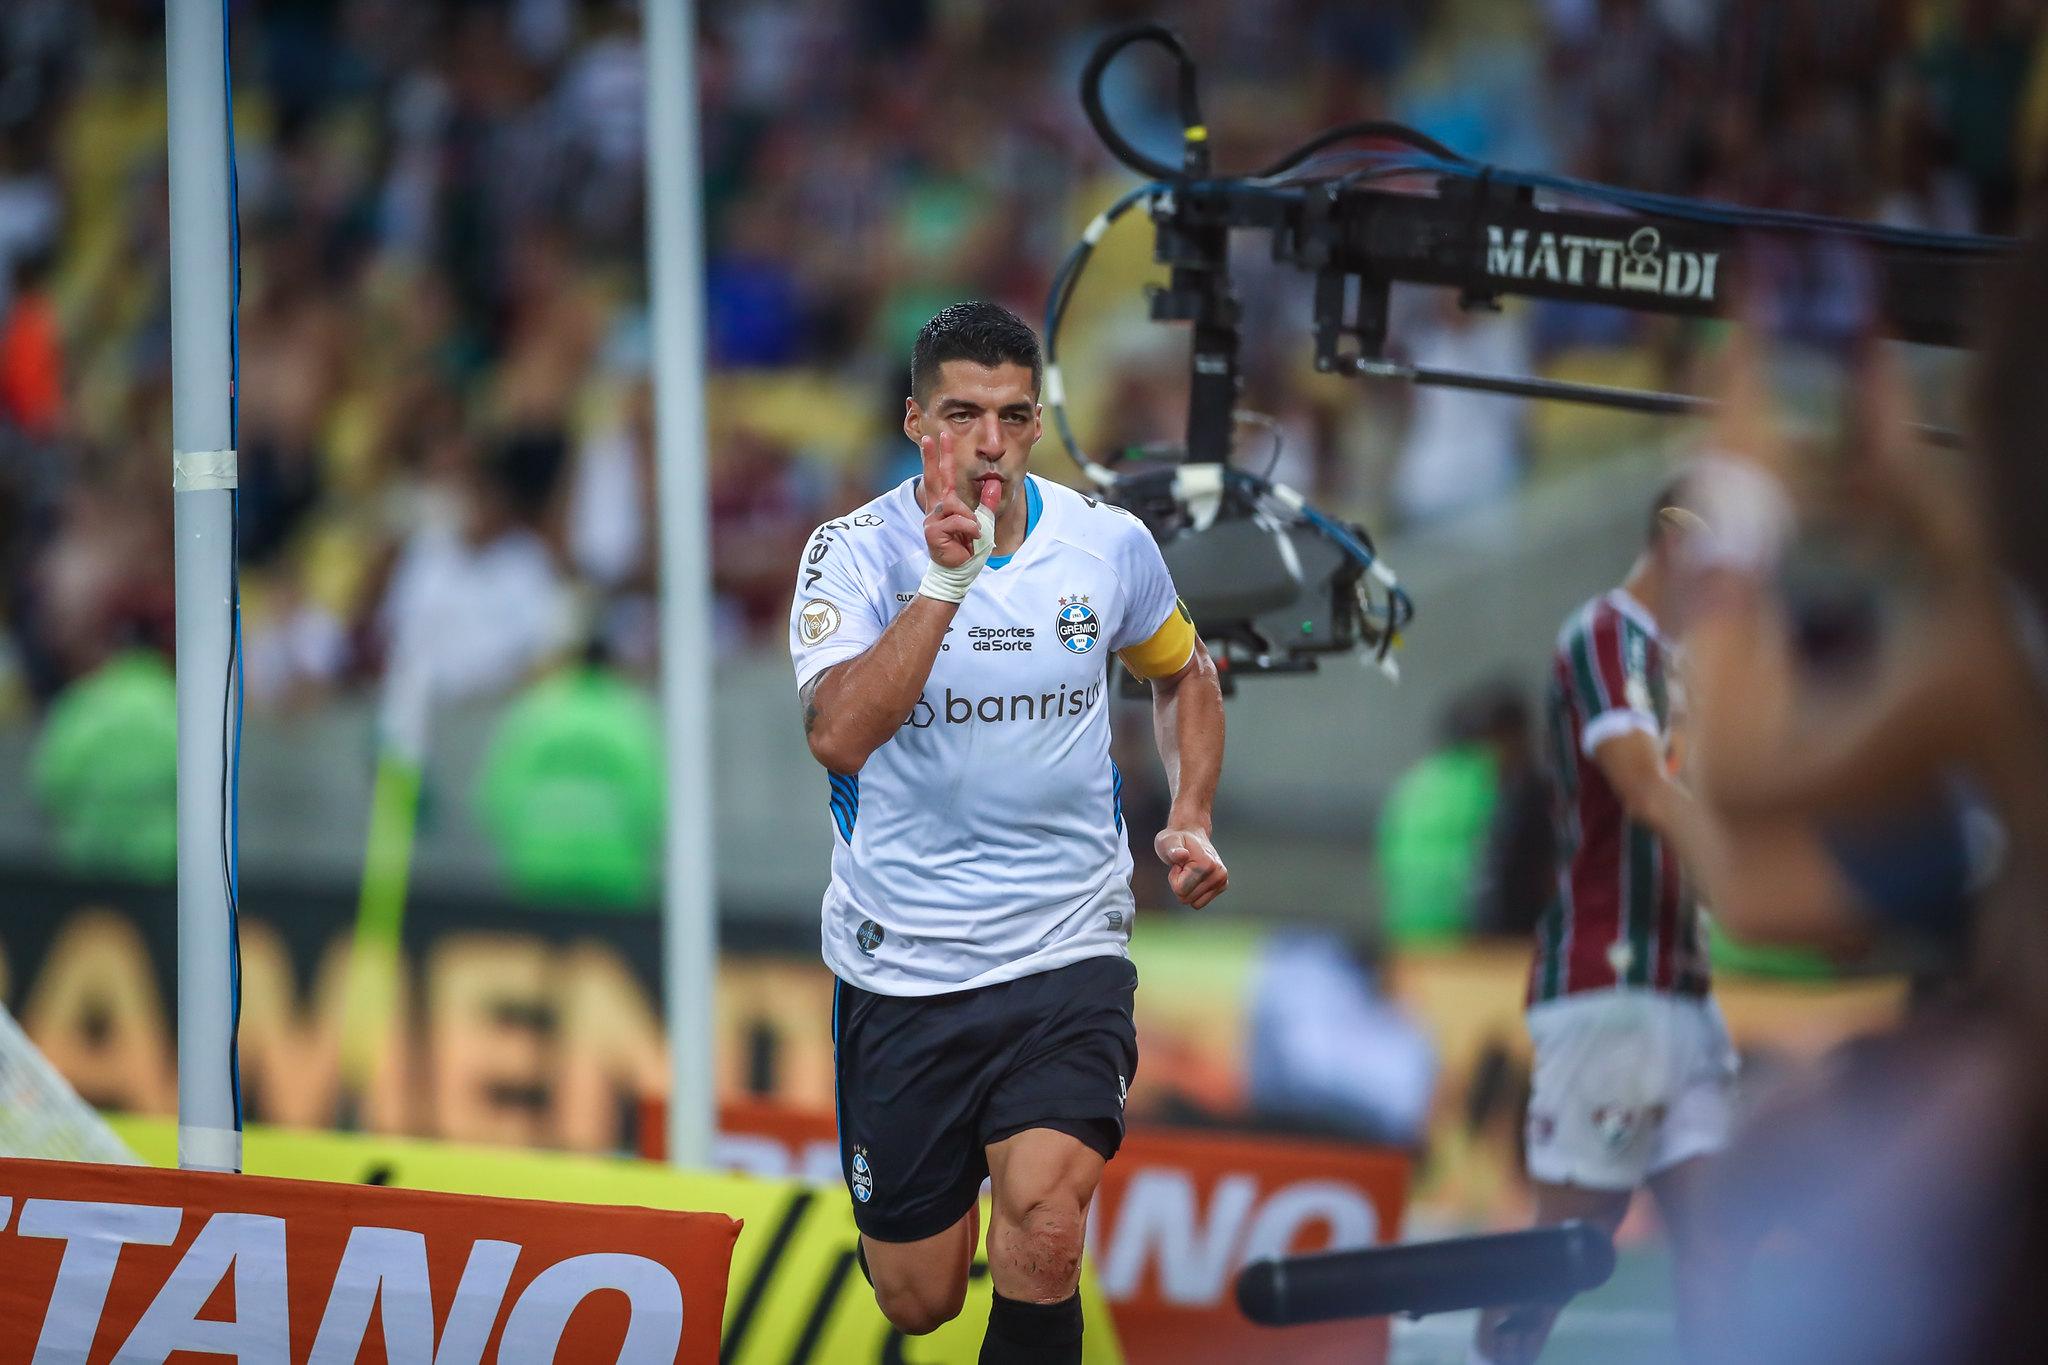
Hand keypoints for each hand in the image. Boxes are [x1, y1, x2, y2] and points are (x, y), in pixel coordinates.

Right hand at [921, 431, 983, 568]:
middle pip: (935, 478)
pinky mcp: (933, 531)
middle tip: (930, 436)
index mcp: (946, 504)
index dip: (939, 457)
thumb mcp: (984, 522)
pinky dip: (969, 529)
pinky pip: (957, 521)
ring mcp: (932, 519)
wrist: (959, 572)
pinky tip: (970, 540)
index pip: (942, 476)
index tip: (935, 437)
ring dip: (970, 520)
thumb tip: (994, 482)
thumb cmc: (968, 549)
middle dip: (933, 456)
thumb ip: (987, 503)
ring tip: (973, 535)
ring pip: (956, 505)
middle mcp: (937, 509)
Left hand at [1154, 826, 1227, 908]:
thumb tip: (1181, 855)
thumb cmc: (1175, 839)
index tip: (1178, 864)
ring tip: (1189, 871)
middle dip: (1180, 884)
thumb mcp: (1167, 842)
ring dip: (1187, 889)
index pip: (1180, 891)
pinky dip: (1194, 892)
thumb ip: (1173, 850)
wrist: (1191, 833)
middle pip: (1186, 899)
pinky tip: (1195, 876)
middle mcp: (1219, 874)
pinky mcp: (1222, 886)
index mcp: (1207, 865)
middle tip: (1183, 867)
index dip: (1174, 878)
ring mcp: (1222, 880)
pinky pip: (1200, 903)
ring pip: (1194, 903)